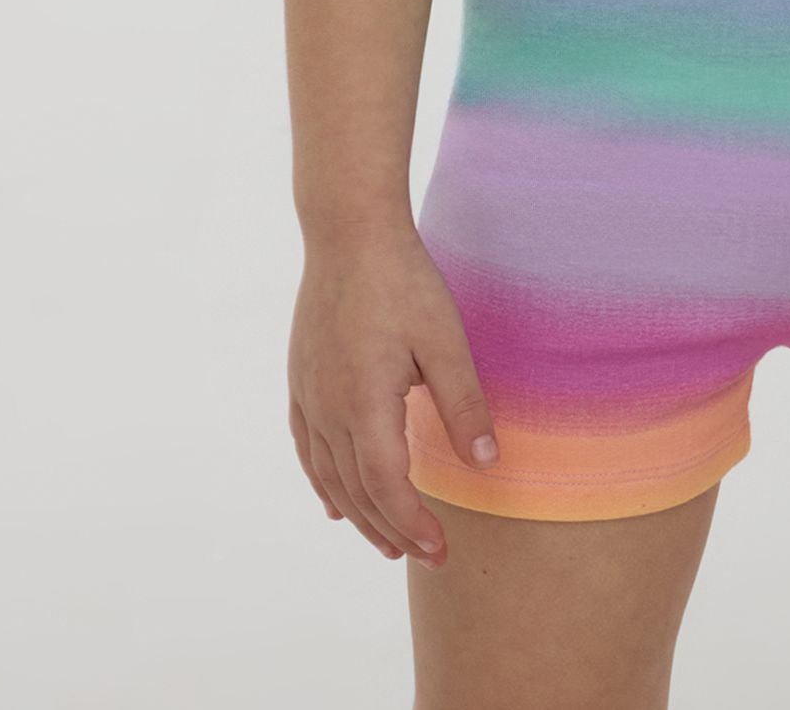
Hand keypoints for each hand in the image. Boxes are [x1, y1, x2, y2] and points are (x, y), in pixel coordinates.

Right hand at [287, 225, 498, 569]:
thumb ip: (463, 404)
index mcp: (364, 404)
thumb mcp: (445, 340)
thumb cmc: (402, 280)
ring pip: (329, 477)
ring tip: (385, 543)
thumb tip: (487, 462)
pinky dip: (324, 483)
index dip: (412, 525)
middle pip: (357, 492)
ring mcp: (309, 395)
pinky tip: (334, 503)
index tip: (439, 551)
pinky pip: (308, 450)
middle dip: (390, 531)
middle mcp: (328, 409)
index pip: (387, 487)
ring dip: (358, 515)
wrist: (348, 232)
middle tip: (423, 557)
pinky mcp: (301, 380)